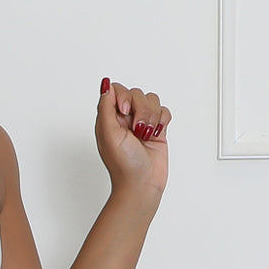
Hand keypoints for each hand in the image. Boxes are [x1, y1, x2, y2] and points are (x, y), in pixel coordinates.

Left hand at [96, 79, 170, 199]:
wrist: (142, 184)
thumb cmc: (123, 164)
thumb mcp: (108, 134)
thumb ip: (105, 107)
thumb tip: (105, 84)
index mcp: (110, 118)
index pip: (117, 90)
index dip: (124, 96)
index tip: (125, 110)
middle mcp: (125, 119)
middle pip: (136, 93)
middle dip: (140, 110)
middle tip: (137, 130)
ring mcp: (142, 123)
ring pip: (152, 100)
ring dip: (151, 117)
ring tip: (146, 135)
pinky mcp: (157, 129)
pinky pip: (163, 111)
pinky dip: (162, 121)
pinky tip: (156, 134)